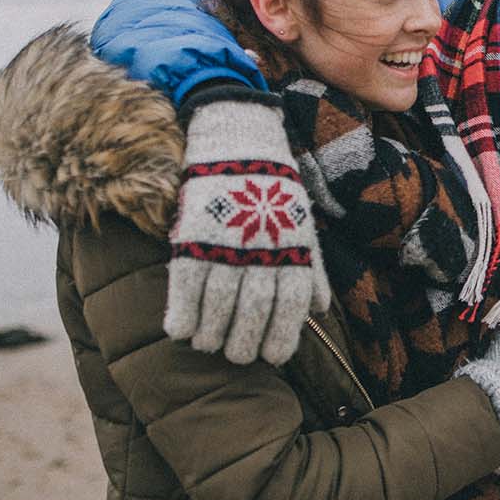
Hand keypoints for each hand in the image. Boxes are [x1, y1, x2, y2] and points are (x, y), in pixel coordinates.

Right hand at [164, 87, 331, 363]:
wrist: (241, 139)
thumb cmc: (275, 190)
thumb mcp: (303, 225)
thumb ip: (312, 269)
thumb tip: (320, 311)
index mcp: (295, 249)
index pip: (290, 307)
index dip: (280, 339)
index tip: (272, 359)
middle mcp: (264, 249)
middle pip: (254, 311)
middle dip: (243, 343)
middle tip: (234, 355)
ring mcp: (228, 242)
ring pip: (219, 303)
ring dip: (212, 333)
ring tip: (207, 346)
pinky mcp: (194, 233)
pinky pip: (186, 284)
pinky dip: (182, 313)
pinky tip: (179, 331)